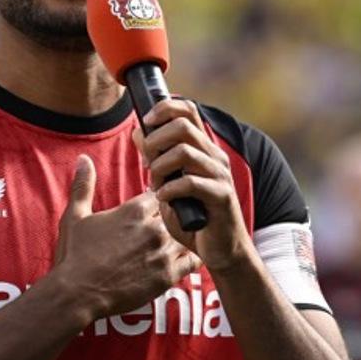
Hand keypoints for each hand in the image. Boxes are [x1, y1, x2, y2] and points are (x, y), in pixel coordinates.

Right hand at [53, 154, 200, 324]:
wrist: (77, 294)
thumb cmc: (74, 255)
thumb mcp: (75, 216)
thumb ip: (83, 185)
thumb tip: (83, 159)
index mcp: (135, 211)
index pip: (162, 193)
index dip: (162, 196)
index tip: (159, 202)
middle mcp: (153, 229)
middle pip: (178, 212)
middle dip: (175, 215)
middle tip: (173, 220)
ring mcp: (162, 252)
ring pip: (187, 235)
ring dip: (184, 235)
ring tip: (182, 238)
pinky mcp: (167, 276)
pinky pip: (193, 261)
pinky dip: (192, 256)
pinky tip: (188, 256)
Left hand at [133, 99, 252, 272]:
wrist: (221, 252)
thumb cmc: (193, 219)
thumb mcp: (168, 185)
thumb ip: (156, 159)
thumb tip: (139, 132)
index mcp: (204, 149)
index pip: (188, 110)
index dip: (164, 108)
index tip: (146, 121)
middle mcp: (214, 156)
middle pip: (182, 125)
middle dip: (155, 140)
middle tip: (147, 163)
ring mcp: (220, 175)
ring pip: (184, 151)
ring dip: (160, 167)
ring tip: (156, 185)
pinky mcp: (221, 196)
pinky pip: (190, 182)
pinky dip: (169, 189)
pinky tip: (164, 199)